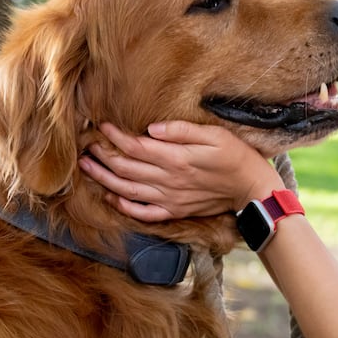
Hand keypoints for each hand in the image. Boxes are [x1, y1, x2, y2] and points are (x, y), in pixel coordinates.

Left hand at [78, 121, 284, 222]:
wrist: (251, 188)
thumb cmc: (236, 156)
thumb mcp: (215, 134)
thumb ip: (182, 131)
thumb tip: (152, 128)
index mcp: (177, 158)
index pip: (135, 147)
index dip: (115, 136)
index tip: (101, 125)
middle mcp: (169, 180)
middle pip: (126, 168)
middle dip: (102, 155)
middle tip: (86, 144)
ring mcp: (169, 198)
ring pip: (127, 190)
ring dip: (104, 178)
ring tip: (87, 167)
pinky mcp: (174, 211)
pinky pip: (142, 212)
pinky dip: (123, 206)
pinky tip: (111, 196)